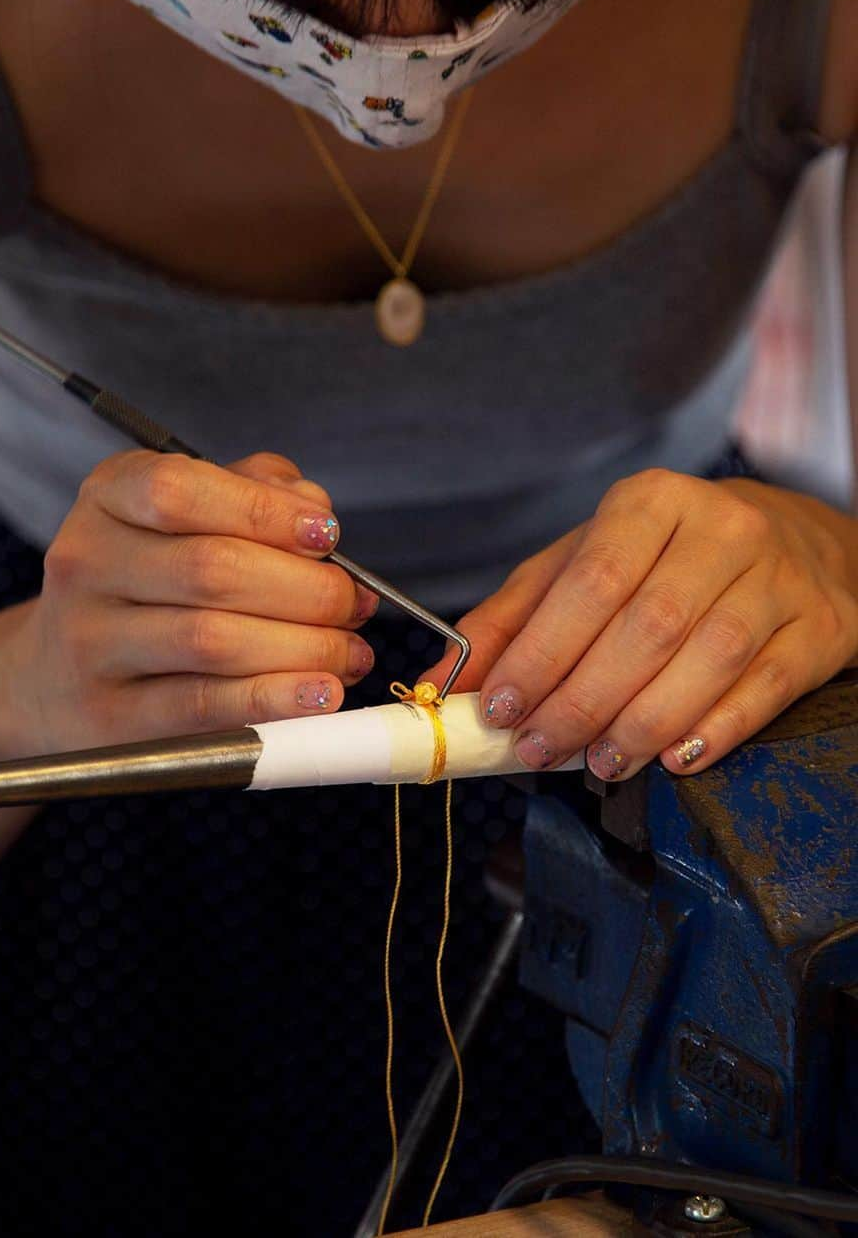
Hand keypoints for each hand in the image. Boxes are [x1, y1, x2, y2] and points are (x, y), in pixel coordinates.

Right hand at [0, 450, 377, 754]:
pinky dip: (273, 699)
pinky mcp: (108, 714)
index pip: (183, 491)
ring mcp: (89, 642)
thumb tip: (316, 512)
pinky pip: (204, 705)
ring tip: (348, 652)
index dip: (267, 513)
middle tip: (353, 605)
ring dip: (303, 648)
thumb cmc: (146, 581)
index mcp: (109, 496)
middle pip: (212, 569)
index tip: (329, 536)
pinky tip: (318, 693)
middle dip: (307, 590)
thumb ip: (254, 493)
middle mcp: (86, 562)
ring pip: (213, 640)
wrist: (54, 675)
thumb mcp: (186, 515)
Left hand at [422, 470, 857, 778]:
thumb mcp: (584, 563)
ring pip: (709, 658)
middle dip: (582, 699)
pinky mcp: (819, 628)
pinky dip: (715, 729)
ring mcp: (778, 578)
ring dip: (642, 723)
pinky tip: (672, 759)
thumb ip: (514, 618)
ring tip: (598, 762)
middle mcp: (722, 529)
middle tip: (538, 748)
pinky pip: (765, 686)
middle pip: (647, 626)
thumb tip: (445, 682)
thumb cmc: (667, 558)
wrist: (794, 542)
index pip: (592, 580)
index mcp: (652, 503)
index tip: (501, 705)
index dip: (543, 651)